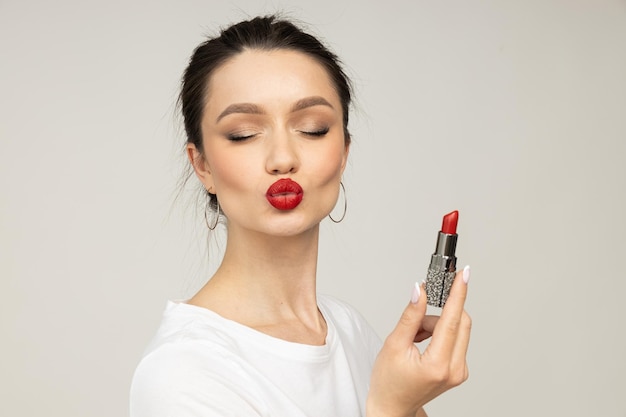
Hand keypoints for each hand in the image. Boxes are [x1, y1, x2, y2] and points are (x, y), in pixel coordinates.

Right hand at [367, 266, 471, 416]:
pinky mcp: (459, 370)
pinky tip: (422, 344)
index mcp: (438, 364)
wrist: (392, 406)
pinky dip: (438, 334)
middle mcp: (455, 369)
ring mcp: (459, 371)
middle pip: (459, 322)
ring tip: (413, 338)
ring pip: (456, 329)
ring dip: (435, 325)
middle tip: (415, 321)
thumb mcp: (394, 344)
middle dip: (437, 314)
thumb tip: (419, 291)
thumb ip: (410, 316)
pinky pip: (454, 339)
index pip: (452, 320)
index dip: (458, 293)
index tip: (464, 275)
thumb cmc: (389, 381)